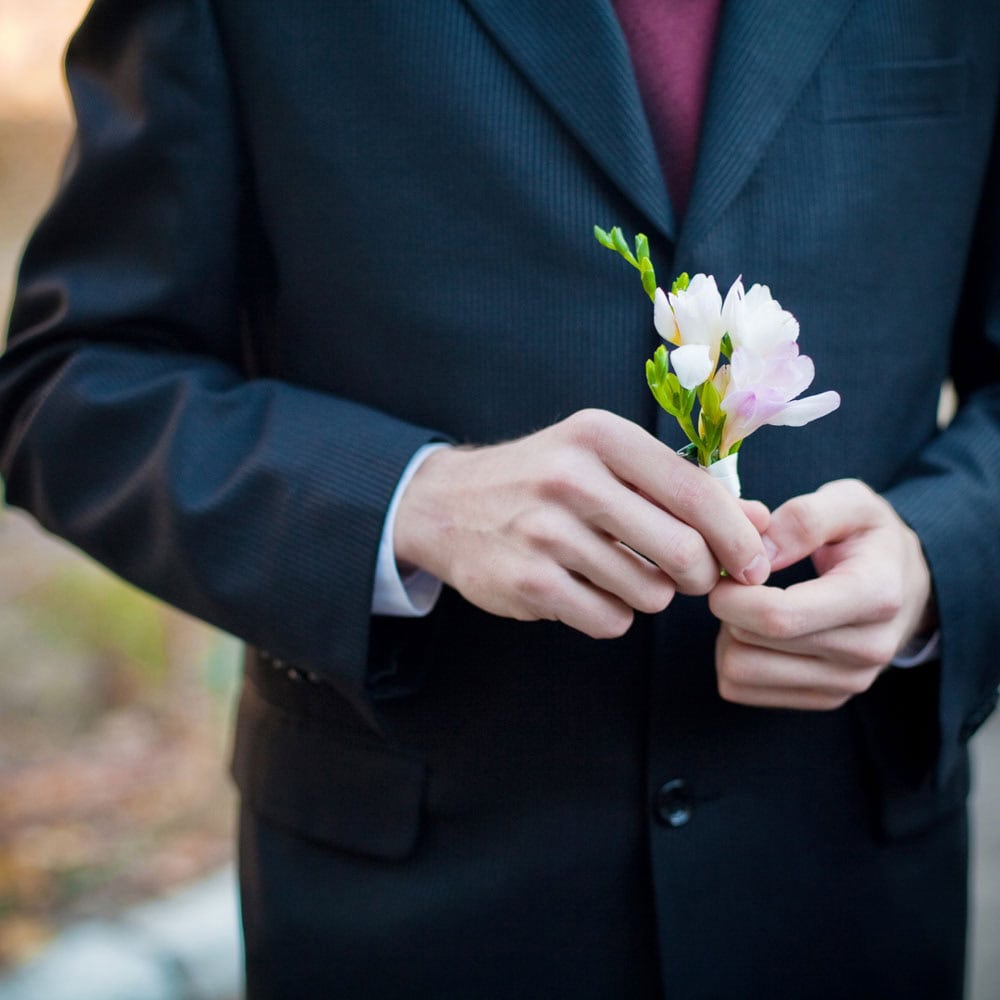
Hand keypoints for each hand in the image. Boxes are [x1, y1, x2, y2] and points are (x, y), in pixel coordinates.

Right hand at [394, 409, 770, 638]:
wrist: (445, 505)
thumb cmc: (542, 480)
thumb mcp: (604, 460)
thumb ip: (681, 487)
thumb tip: (760, 523)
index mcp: (600, 436)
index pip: (697, 491)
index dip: (738, 536)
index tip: (754, 563)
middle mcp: (572, 478)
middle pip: (683, 552)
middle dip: (700, 576)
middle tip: (691, 577)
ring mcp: (545, 532)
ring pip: (649, 593)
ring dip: (650, 594)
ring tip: (621, 573)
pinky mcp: (528, 582)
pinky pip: (609, 620)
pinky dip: (612, 615)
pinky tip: (587, 590)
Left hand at [708, 478, 935, 709]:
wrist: (906, 584)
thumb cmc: (870, 538)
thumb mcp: (850, 503)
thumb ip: (804, 519)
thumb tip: (758, 554)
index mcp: (875, 595)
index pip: (779, 616)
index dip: (732, 594)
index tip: (723, 571)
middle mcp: (867, 650)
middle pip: (752, 644)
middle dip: (727, 607)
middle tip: (734, 582)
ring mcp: (848, 682)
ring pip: (740, 672)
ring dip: (726, 635)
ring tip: (745, 605)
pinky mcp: (825, 699)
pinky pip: (742, 689)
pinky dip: (732, 658)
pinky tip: (752, 631)